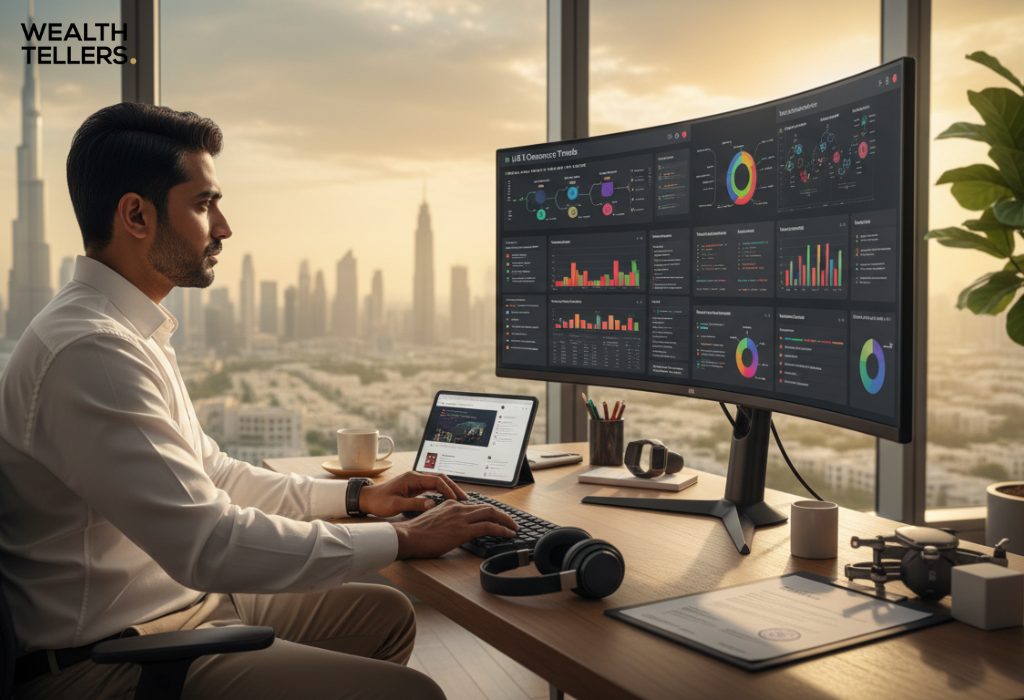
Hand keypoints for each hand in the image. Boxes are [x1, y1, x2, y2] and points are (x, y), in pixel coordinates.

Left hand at [358, 471, 467, 517]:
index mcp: (413, 478)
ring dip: (449, 489)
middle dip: (454, 487)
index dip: (448, 490)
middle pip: (441, 478)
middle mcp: (416, 477)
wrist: (367, 499)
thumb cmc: (380, 502)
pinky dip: (442, 492)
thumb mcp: (396, 505)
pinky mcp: (415, 487)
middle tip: (464, 499)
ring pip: (438, 482)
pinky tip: (448, 500)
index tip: (456, 500)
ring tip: (460, 500)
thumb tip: (433, 505)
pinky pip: (433, 487)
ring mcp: (416, 481)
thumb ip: (415, 504)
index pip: (437, 480)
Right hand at [392, 501, 517, 558]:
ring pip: (491, 514)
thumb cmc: (416, 534)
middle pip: (487, 508)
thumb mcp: (434, 521)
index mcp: (451, 504)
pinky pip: (489, 527)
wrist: (408, 537)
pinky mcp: (463, 530)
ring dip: (506, 521)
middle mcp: (458, 507)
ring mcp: (461, 518)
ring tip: (514, 528)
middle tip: (511, 522)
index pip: (476, 506)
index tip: (496, 518)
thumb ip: (447, 521)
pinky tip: (508, 534)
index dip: (489, 512)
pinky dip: (502, 529)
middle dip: (502, 515)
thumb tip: (455, 529)